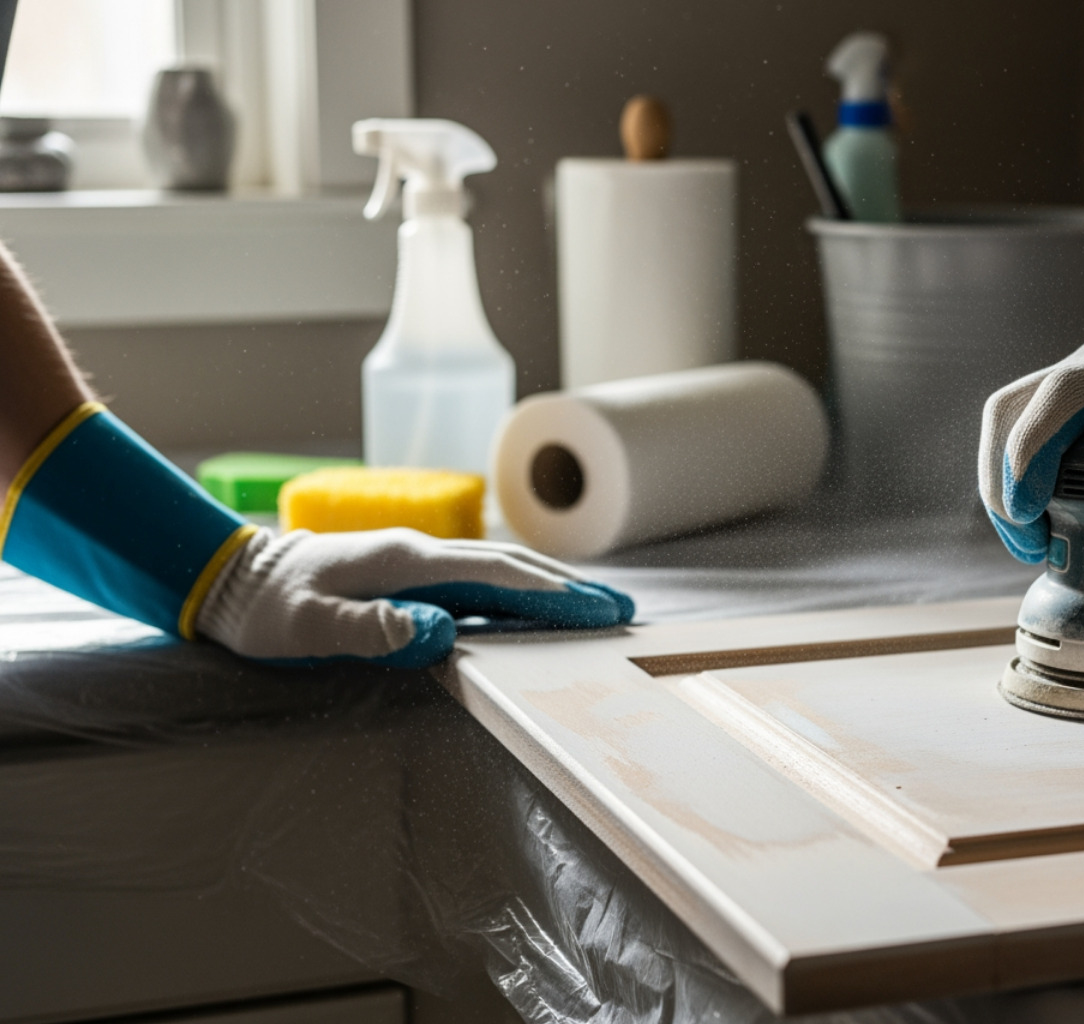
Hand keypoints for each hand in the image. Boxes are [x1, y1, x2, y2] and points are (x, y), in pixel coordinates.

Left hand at [196, 527, 634, 667]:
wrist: (229, 577)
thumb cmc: (264, 609)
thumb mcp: (304, 626)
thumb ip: (368, 628)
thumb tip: (437, 629)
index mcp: (407, 561)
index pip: (497, 575)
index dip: (551, 594)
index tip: (598, 610)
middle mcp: (421, 555)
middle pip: (512, 568)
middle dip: (570, 589)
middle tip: (623, 611)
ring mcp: (418, 564)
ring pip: (500, 575)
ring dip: (551, 591)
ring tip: (598, 611)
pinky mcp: (410, 579)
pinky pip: (478, 587)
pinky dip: (519, 598)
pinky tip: (539, 613)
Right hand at [978, 305, 1083, 568]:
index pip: (1058, 396)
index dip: (1031, 449)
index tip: (1029, 508)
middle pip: (1010, 410)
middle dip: (1002, 480)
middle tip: (1028, 542)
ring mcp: (1075, 380)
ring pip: (1006, 419)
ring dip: (1001, 480)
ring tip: (1028, 541)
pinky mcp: (1071, 400)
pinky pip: (1023, 428)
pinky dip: (1017, 472)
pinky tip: (1038, 517)